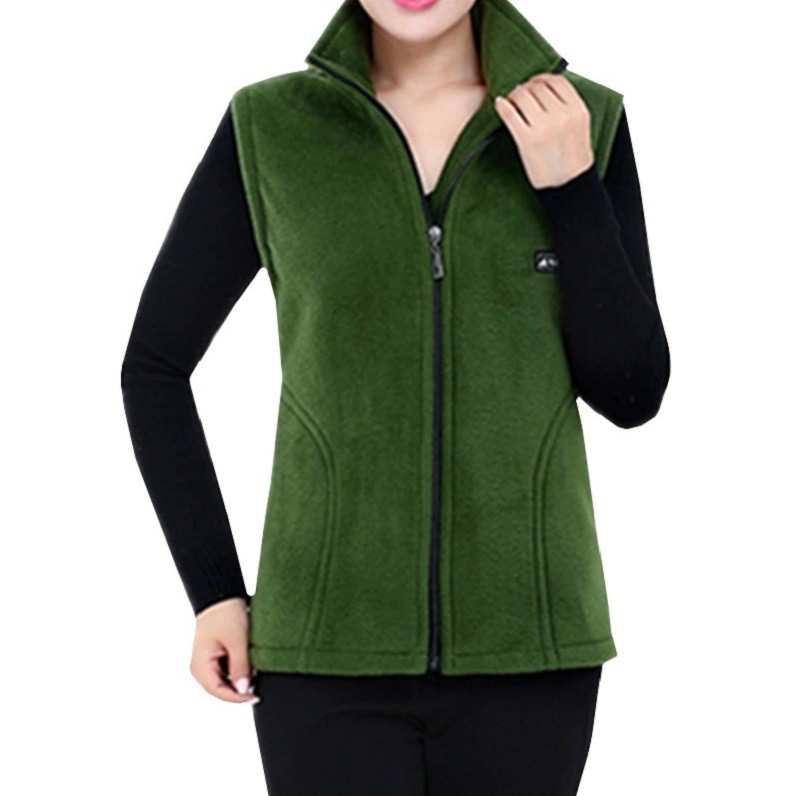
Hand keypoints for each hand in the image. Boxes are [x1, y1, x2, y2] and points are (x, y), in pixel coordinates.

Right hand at [190, 596, 258, 704]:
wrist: (221, 595)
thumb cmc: (226, 614)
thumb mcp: (237, 641)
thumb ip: (240, 667)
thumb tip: (243, 690)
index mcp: (200, 666)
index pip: (219, 692)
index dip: (237, 697)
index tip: (255, 695)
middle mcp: (199, 668)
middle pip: (221, 689)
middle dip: (239, 689)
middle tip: (257, 684)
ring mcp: (205, 663)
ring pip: (224, 681)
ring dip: (238, 679)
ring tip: (252, 669)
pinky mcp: (212, 657)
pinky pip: (225, 671)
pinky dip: (236, 670)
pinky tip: (247, 662)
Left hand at [494, 73, 593, 188]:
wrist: (569, 186)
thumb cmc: (571, 157)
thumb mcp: (579, 126)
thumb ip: (567, 106)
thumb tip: (543, 86)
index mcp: (578, 110)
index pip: (556, 80)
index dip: (541, 78)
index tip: (534, 83)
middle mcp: (562, 116)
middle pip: (537, 86)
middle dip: (526, 88)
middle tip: (519, 95)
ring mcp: (544, 128)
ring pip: (522, 95)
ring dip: (513, 95)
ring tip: (512, 102)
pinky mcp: (526, 140)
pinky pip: (509, 114)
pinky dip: (502, 106)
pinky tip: (500, 104)